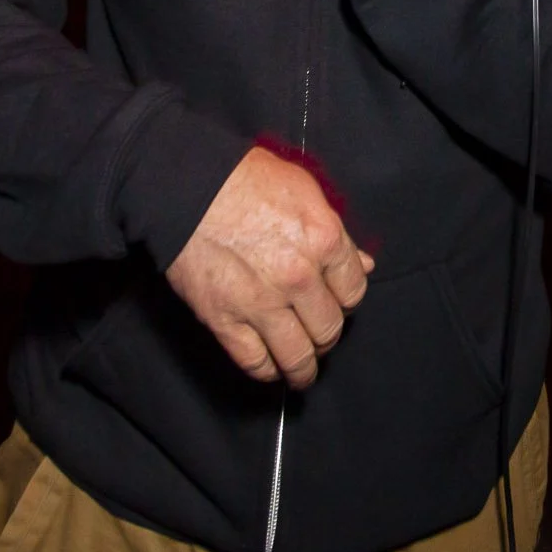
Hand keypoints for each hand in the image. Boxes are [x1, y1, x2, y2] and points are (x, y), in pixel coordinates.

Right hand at [166, 146, 375, 387]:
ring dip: (304, 369)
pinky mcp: (225, 320)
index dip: (346, 298)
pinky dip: (268, 371)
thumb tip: (364, 263)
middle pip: (329, 328)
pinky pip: (256, 362)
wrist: (187, 188)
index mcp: (323, 241)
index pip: (355, 291)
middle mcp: (298, 277)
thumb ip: (336, 231)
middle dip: (326, 335)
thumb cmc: (245, 179)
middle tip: (318, 333)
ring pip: (297, 356)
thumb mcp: (304, 191)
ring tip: (302, 372)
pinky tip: (271, 367)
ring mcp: (261, 303)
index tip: (336, 302)